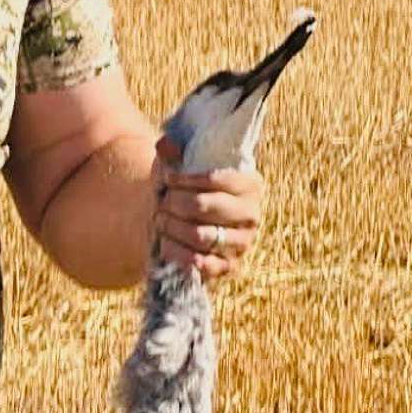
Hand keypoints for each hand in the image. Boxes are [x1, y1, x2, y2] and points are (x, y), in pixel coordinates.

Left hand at [152, 135, 263, 280]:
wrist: (178, 226)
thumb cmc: (182, 191)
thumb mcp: (178, 167)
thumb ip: (172, 152)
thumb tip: (166, 145)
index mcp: (248, 184)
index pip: (214, 179)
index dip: (183, 179)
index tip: (166, 178)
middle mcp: (251, 214)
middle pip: (202, 206)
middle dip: (173, 204)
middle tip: (161, 203)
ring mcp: (242, 243)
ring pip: (200, 236)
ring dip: (171, 228)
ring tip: (160, 221)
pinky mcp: (228, 267)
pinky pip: (201, 264)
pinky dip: (176, 254)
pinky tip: (165, 244)